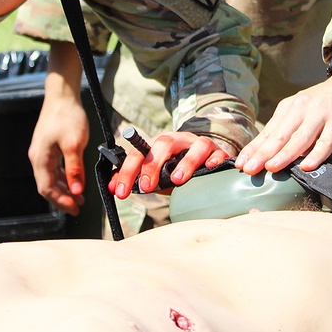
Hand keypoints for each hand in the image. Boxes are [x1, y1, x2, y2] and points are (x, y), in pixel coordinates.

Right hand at [29, 95, 89, 215]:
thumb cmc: (67, 116)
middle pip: (47, 186)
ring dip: (64, 189)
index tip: (75, 208)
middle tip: (78, 207)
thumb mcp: (74, 144)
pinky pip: (54, 168)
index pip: (47, 188)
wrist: (62, 95)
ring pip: (51, 178)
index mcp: (41, 159)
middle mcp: (38, 157)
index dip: (60, 201)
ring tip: (78, 197)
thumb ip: (74, 169)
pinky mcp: (48, 146)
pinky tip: (74, 180)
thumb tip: (76, 191)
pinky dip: (64, 177)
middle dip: (62, 198)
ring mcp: (42, 152)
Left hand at [107, 131, 229, 198]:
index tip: (121, 191)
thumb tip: (113, 186)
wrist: (204, 158)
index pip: (140, 152)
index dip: (128, 171)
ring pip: (195, 146)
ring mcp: (199, 145)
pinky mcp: (217, 152)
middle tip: (148, 187)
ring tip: (177, 180)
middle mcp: (179, 140)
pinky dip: (213, 159)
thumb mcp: (156, 173)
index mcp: (160, 144)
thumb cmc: (176, 168)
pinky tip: (209, 167)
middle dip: (153, 165)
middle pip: (164, 143)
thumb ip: (136, 178)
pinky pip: (217, 153)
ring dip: (186, 162)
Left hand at [234, 72, 331, 174]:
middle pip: (280, 135)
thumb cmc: (328, 105)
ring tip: (271, 168)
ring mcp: (321, 113)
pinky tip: (307, 166)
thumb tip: (272, 159)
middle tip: (248, 169)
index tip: (240, 164)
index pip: (269, 132)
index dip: (254, 148)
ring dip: (284, 154)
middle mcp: (302, 108)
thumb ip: (291, 133)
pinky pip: (327, 140)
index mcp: (290, 107)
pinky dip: (316, 154)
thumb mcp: (304, 113)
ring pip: (300, 137)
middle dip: (262, 153)